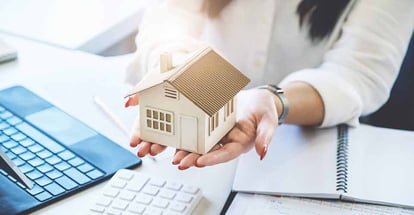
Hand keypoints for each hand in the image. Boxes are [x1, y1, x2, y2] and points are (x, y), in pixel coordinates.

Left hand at [127, 89, 278, 169]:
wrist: (257, 99)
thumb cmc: (264, 110)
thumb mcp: (268, 120)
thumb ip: (266, 136)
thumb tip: (263, 152)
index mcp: (239, 143)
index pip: (226, 154)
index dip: (213, 158)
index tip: (200, 162)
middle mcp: (225, 141)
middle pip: (208, 152)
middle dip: (192, 157)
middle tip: (178, 162)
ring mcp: (216, 133)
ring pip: (198, 143)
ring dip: (183, 149)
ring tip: (170, 154)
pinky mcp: (209, 123)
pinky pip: (195, 128)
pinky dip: (183, 132)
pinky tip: (170, 134)